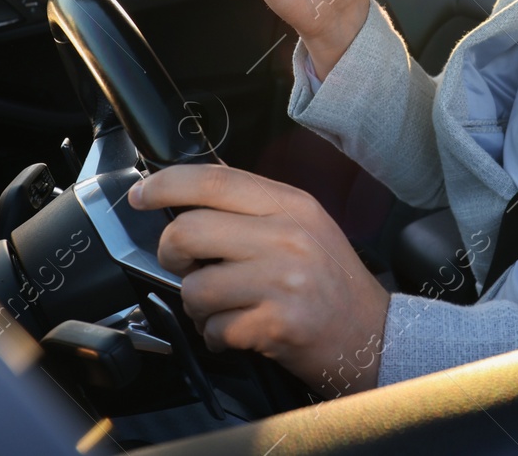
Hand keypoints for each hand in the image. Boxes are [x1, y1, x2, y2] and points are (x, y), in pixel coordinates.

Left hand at [129, 165, 390, 396]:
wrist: (374, 337)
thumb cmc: (333, 285)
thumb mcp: (305, 227)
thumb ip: (255, 209)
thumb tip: (193, 196)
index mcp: (291, 205)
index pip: (215, 180)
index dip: (168, 184)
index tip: (143, 194)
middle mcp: (288, 236)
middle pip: (190, 231)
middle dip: (172, 255)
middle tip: (186, 266)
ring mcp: (283, 280)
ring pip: (195, 287)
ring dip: (198, 306)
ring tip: (224, 308)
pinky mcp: (276, 324)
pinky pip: (214, 329)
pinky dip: (218, 337)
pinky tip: (240, 333)